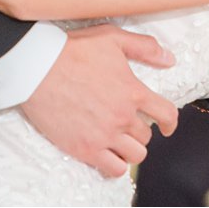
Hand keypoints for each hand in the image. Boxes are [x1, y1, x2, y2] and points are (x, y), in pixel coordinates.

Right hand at [21, 24, 177, 176]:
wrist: (36, 68)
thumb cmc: (73, 50)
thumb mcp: (112, 38)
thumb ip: (144, 48)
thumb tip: (169, 59)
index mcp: (132, 91)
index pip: (167, 114)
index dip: (171, 123)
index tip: (167, 127)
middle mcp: (122, 117)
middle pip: (146, 136)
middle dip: (141, 131)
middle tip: (127, 125)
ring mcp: (104, 135)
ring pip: (134, 156)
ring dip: (130, 149)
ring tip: (120, 141)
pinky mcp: (84, 149)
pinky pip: (113, 169)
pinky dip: (115, 165)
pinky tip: (108, 154)